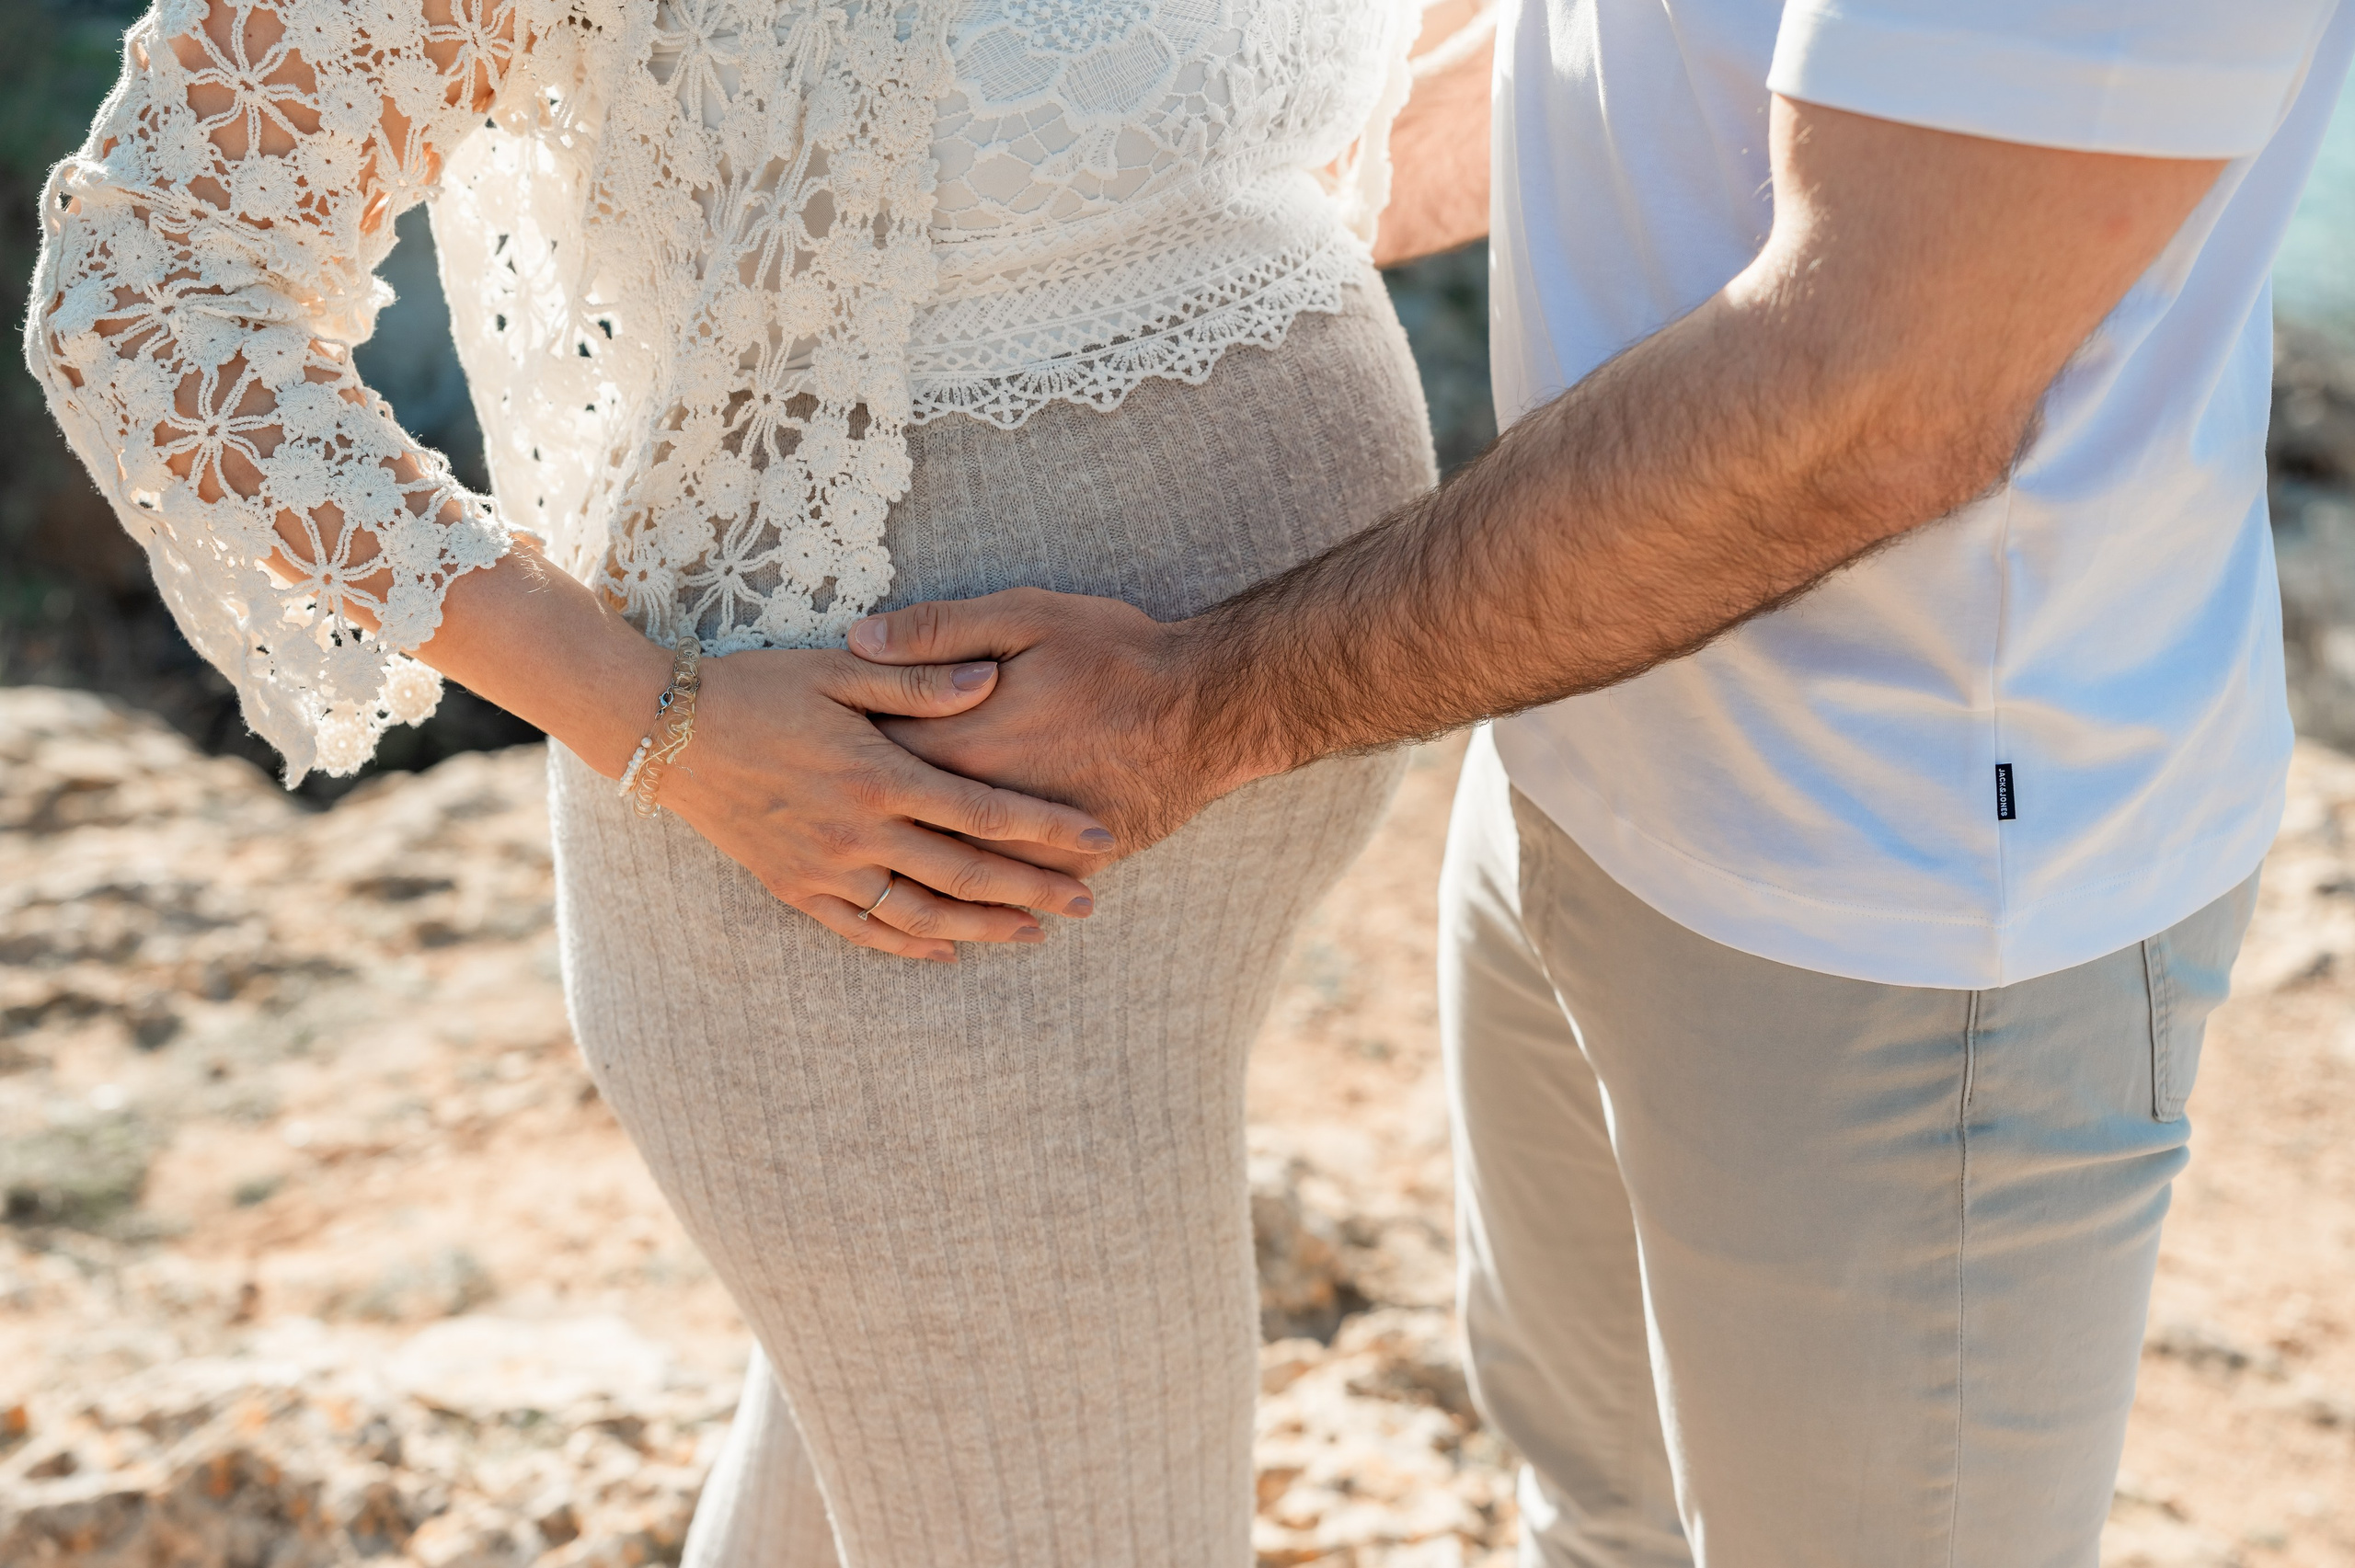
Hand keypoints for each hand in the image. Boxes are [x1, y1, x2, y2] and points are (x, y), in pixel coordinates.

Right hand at [649, 647, 1115, 962]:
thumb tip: (991, 679)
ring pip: (920, 915)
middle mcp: (857, 831)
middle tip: (1089, 904)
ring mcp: (824, 867)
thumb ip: (920, 678)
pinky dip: (910, 946)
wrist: (666, 731)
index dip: (1046, 828)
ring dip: (982, 928)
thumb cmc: (758, 686)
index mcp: (879, 773)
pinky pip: (862, 930)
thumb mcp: (841, 669)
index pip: (984, 810)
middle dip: (1033, 892)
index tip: (1099, 838)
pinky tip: (949, 951)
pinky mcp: (794, 887)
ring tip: (1033, 935)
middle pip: (965, 874)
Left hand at [845, 589, 1248, 869]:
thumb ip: (938, 631)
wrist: (1209, 710)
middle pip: (898, 827)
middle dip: (860, 826)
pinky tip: (958, 922)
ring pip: (949, 876)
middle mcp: (982, 803)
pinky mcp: (1067, 862)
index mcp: (958, 741)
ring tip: (861, 875)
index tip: (805, 753)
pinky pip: (1004, 893)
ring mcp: (1026, 841)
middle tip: (818, 823)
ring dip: (910, 880)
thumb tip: (859, 638)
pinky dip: (975, 908)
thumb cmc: (1118, 653)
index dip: (839, 753)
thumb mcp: (1025, 615)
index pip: (872, 757)